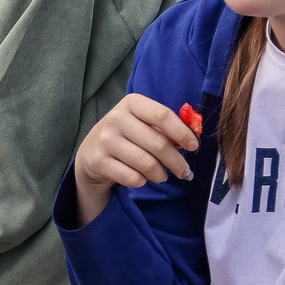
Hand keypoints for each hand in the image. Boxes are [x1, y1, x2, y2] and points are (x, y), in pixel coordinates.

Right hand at [70, 94, 199, 223]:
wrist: (90, 151)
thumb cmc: (126, 135)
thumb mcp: (142, 123)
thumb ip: (165, 127)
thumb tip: (192, 139)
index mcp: (131, 103)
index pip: (162, 115)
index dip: (182, 132)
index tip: (194, 146)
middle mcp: (116, 118)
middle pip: (158, 143)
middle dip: (177, 162)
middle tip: (185, 172)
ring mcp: (106, 140)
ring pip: (147, 163)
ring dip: (160, 174)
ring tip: (162, 176)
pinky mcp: (99, 161)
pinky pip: (132, 177)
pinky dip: (142, 181)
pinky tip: (142, 178)